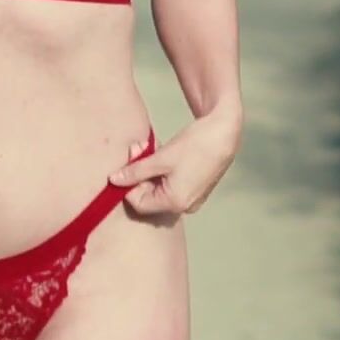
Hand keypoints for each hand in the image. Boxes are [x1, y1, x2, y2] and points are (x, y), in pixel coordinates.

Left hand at [107, 110, 241, 218]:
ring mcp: (192, 199)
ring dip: (150, 171)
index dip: (129, 184)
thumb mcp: (160, 158)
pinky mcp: (197, 189)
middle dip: (140, 175)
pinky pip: (172, 186)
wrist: (225, 132)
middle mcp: (185, 206)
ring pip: (160, 190)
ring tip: (151, 149)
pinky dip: (163, 172)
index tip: (128, 163)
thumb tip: (114, 180)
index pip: (139, 203)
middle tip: (138, 150)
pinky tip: (165, 155)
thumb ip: (135, 171)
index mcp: (175, 203)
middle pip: (150, 197)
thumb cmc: (194, 145)